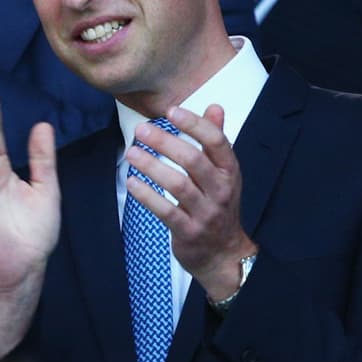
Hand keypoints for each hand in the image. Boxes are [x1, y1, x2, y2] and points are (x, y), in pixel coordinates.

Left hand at [126, 105, 255, 300]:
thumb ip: (216, 141)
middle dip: (165, 142)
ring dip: (152, 166)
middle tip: (141, 130)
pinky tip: (131, 183)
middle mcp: (222, 190)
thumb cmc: (219, 206)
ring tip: (131, 153)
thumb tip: (215, 107)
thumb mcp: (224, 173)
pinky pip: (166, 211)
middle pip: (193, 160)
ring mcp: (206, 212)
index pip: (216, 142)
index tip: (171, 111)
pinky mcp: (188, 231)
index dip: (194, 124)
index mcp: (230, 171)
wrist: (223, 254)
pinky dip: (147, 196)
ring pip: (178, 185)